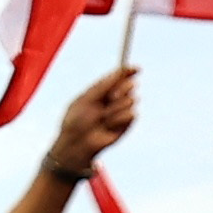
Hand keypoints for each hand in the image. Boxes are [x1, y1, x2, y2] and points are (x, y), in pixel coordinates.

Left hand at [50, 64, 141, 178]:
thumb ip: (102, 86)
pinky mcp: (126, 124)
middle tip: (111, 96)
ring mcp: (120, 111)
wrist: (76, 144)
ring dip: (116, 108)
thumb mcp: (86, 99)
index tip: (136, 68)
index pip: (119, 77)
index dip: (128, 71)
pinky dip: (118, 119)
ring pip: (131, 100)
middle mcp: (113, 100)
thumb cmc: (76, 120)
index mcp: (101, 91)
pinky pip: (131, 114)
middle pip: (128, 85)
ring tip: (102, 118)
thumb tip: (119, 72)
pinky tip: (107, 126)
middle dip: (122, 88)